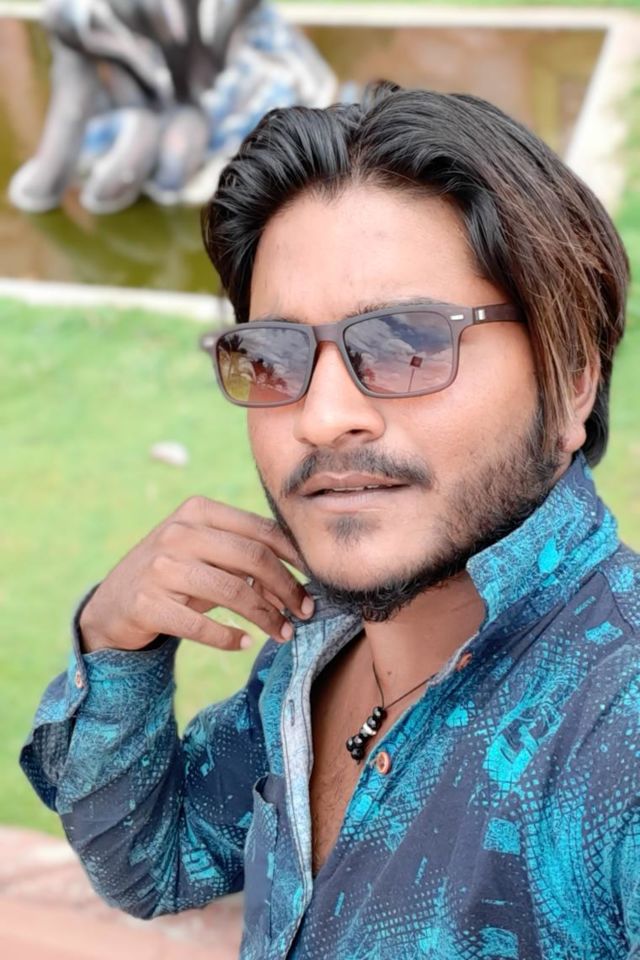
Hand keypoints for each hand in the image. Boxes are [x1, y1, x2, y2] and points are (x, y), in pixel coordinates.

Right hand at [78, 497, 311, 652]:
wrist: (112, 604)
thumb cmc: (174, 574)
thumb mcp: (204, 553)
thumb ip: (244, 557)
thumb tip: (296, 583)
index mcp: (197, 511)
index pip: (261, 530)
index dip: (294, 557)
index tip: (315, 579)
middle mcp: (178, 533)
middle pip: (253, 558)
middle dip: (287, 588)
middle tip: (305, 612)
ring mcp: (160, 567)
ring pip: (233, 592)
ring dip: (266, 617)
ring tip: (283, 633)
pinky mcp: (147, 604)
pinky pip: (201, 625)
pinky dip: (229, 637)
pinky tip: (243, 643)